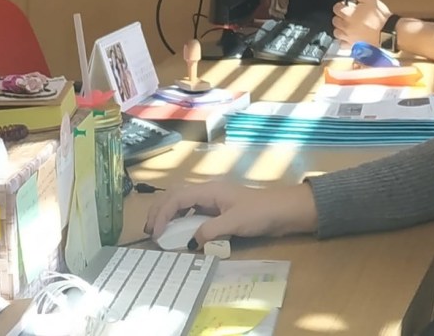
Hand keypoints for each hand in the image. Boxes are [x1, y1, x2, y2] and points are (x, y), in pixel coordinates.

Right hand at [144, 181, 317, 246]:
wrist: (284, 210)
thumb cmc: (261, 212)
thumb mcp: (235, 222)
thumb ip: (211, 231)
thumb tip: (189, 243)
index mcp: (209, 190)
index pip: (177, 199)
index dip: (162, 214)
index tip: (155, 233)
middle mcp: (208, 193)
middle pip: (176, 197)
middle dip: (159, 212)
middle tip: (149, 232)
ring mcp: (214, 201)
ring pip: (183, 204)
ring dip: (169, 215)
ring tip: (159, 232)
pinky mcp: (219, 210)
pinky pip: (194, 213)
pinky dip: (182, 221)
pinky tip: (181, 233)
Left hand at [332, 0, 390, 45]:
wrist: (388, 33)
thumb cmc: (380, 16)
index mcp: (348, 13)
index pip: (336, 8)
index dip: (341, 5)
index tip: (347, 5)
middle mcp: (345, 26)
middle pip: (335, 20)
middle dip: (340, 16)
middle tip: (349, 15)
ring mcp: (348, 37)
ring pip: (336, 32)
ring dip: (340, 28)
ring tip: (348, 25)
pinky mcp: (353, 46)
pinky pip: (342, 44)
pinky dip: (343, 40)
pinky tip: (349, 36)